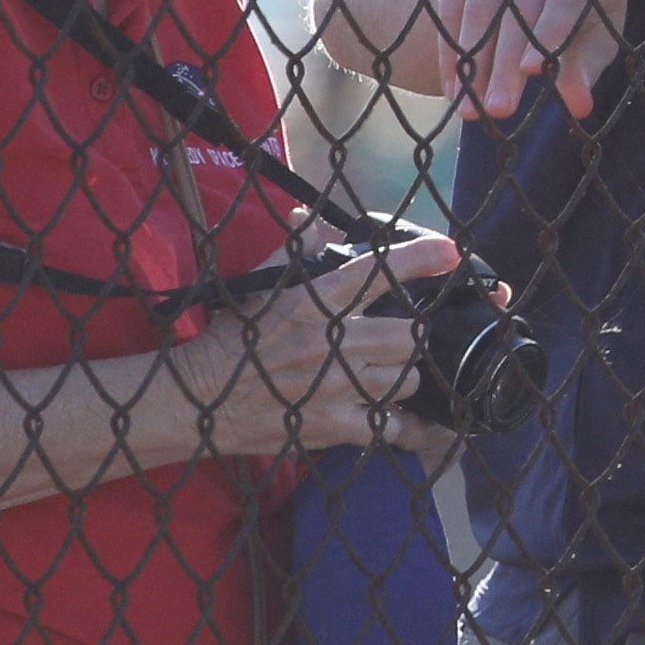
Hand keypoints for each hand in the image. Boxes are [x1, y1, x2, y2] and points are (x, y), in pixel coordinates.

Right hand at [176, 234, 470, 458]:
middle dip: (411, 335)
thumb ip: (294, 252)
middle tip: (400, 336)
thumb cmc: (228, 340)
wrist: (194, 400)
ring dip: (404, 376)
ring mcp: (334, 388)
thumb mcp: (257, 289)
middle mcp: (330, 343)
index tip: (451, 252)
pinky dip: (403, 425)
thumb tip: (311, 216)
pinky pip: (389, 427)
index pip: (376, 272)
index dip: (419, 259)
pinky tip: (405, 420)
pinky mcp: (331, 427)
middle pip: (407, 335)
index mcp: (313, 303)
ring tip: (389, 373)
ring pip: (404, 380)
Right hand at [430, 0, 625, 120]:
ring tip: (468, 107)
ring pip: (479, 7)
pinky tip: (453, 87)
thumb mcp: (591, 39)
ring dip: (471, 61)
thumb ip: (583, 68)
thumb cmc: (579, 13)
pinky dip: (449, 48)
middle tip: (497, 110)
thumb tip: (581, 108)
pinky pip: (451, 2)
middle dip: (505, 63)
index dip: (549, 33)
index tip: (531, 71)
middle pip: (518, 8)